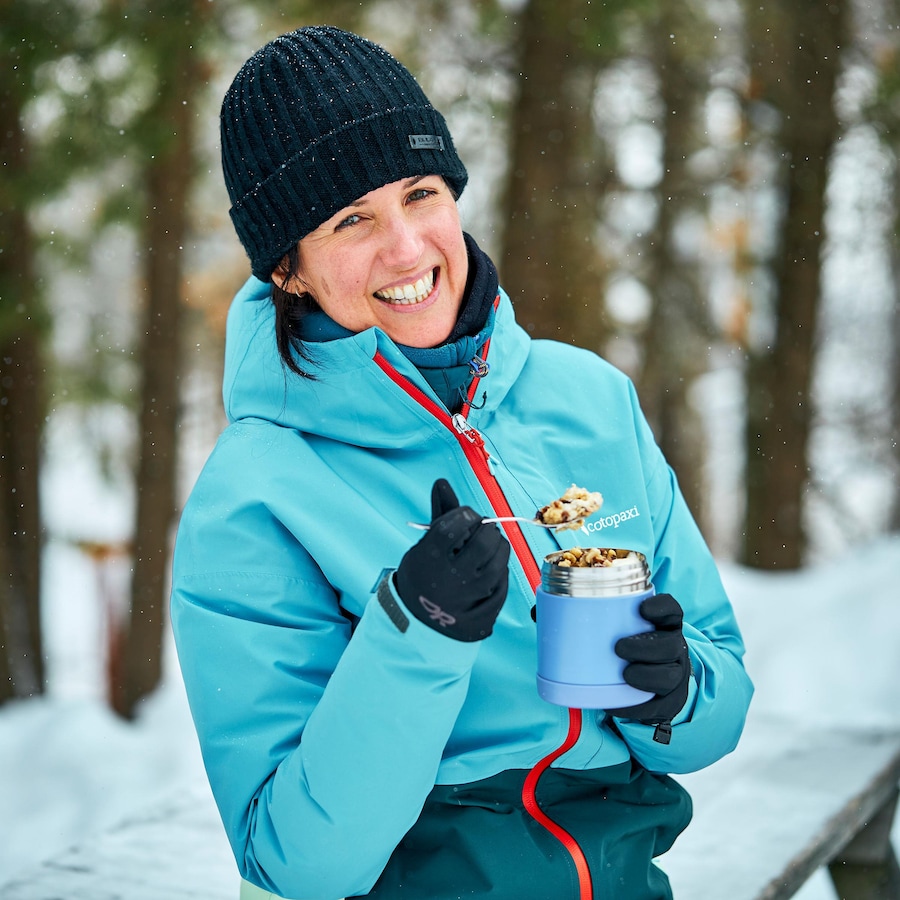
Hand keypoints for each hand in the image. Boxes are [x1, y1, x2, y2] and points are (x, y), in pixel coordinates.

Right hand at [395, 479, 509, 641]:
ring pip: (498, 564)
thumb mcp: (425, 545)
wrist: (418, 618)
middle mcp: (448, 578)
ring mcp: (467, 597)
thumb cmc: (423, 571)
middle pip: (482, 544)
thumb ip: (440, 514)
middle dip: (488, 529)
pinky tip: (493, 566)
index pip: (452, 526)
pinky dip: (501, 572)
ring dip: (499, 547)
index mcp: (428, 558)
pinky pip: (502, 585)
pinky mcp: (480, 612)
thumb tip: (441, 482)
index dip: (465, 515)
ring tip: (491, 544)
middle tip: (484, 528)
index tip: (467, 515)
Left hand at [607, 593, 690, 723]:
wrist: (658, 685)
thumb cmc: (635, 649)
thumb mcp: (631, 630)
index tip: (642, 608)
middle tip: (619, 648)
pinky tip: (615, 704)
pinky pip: (656, 706)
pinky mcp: (667, 703)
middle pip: (671, 646)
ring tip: (625, 674)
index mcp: (667, 628)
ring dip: (645, 675)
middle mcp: (676, 650)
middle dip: (646, 648)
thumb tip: (566, 614)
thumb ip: (610, 620)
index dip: (660, 608)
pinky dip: (634, 706)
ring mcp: (675, 677)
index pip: (671, 612)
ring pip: (669, 677)